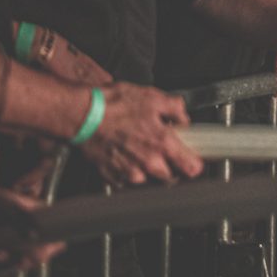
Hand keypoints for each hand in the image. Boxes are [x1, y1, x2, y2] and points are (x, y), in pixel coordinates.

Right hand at [82, 82, 201, 185]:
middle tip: (164, 151)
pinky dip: (128, 169)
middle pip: (170, 177)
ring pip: (147, 179)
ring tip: (139, 149)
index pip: (190, 167)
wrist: (82, 115)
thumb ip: (175, 109)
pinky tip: (124, 153)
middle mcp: (147, 163)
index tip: (194, 162)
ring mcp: (128, 173)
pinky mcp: (111, 177)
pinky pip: (127, 180)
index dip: (194, 164)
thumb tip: (183, 118)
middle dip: (170, 166)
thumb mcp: (153, 97)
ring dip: (147, 168)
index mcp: (162, 143)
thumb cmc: (114, 105)